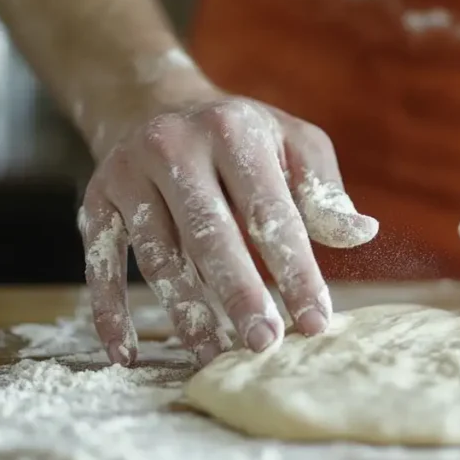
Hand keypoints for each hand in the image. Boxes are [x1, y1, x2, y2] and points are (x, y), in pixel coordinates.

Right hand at [77, 92, 378, 365]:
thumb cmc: (243, 136)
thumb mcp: (293, 144)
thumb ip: (323, 192)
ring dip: (186, 312)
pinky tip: (129, 353)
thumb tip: (363, 233)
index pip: (270, 212)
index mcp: (233, 131)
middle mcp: (175, 147)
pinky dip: (109, 310)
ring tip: (214, 357)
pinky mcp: (96, 201)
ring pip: (158, 256)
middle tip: (264, 345)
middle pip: (208, 235)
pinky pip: (100, 262)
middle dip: (238, 294)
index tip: (316, 321)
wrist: (152, 102)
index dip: (295, 270)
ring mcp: (128, 174)